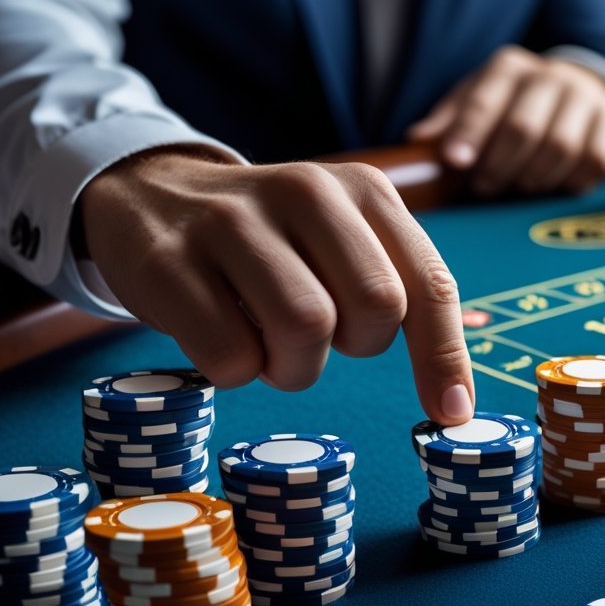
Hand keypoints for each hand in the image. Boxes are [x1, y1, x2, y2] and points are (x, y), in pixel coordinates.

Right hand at [78, 149, 474, 424]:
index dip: (444, 358)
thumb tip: (454, 405)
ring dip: (294, 365)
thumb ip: (402, 298)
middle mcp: (305, 191)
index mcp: (364, 189)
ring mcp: (230, 221)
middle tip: (320, 335)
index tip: (451, 415)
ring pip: (306, 329)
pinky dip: (236, 371)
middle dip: (356, 345)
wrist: (150, 195)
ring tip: (269, 340)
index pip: (430, 283)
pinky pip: (231, 356)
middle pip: (375, 306)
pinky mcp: (167, 262)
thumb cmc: (271, 244)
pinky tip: (221, 332)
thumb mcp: (345, 242)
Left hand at [408, 45, 604, 196]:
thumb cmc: (514, 103)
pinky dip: (573, 181)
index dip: (469, 133)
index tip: (456, 162)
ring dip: (536, 177)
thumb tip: (417, 142)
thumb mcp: (477, 100)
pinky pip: (595, 159)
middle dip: (500, 165)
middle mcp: (550, 76)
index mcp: (508, 68)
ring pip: (562, 146)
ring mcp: (586, 97)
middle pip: (524, 127)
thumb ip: (448, 121)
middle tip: (484, 188)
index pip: (485, 100)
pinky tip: (557, 187)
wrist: (579, 86)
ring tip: (521, 188)